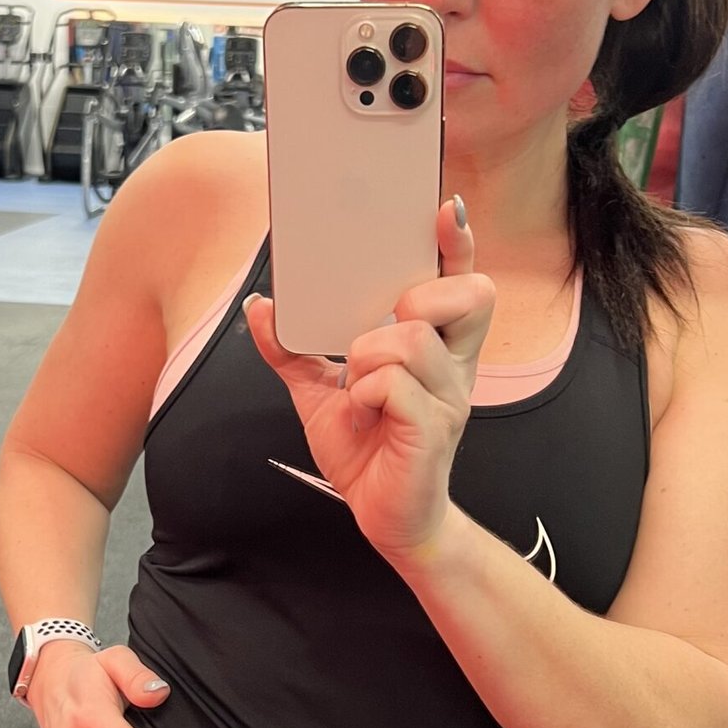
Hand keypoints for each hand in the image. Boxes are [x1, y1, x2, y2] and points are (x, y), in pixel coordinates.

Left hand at [243, 196, 494, 563]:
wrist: (385, 518)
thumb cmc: (367, 450)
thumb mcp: (318, 394)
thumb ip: (292, 351)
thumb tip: (260, 307)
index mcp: (435, 346)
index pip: (462, 280)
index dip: (458, 243)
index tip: (441, 209)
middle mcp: (453, 365)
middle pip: (467, 294)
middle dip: (419, 296)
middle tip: (383, 328)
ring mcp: (449, 396)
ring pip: (411, 339)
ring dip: (367, 357)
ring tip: (356, 389)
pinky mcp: (433, 429)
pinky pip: (394, 384)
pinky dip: (364, 392)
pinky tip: (360, 412)